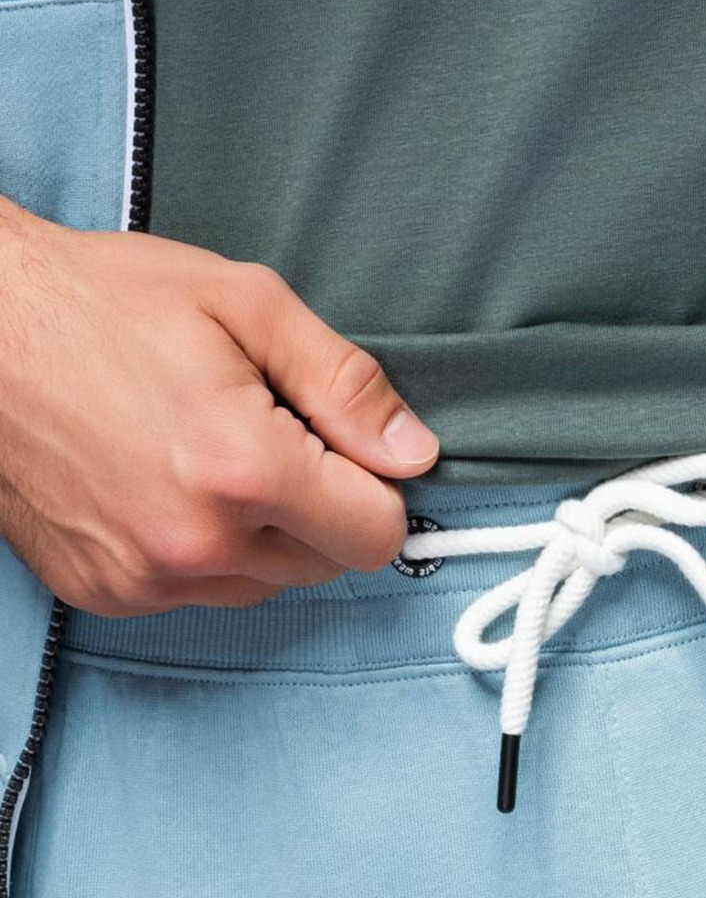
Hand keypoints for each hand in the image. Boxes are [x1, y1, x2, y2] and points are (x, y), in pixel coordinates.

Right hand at [0, 197, 438, 613]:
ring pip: (265, 584)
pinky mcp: (105, 594)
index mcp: (244, 471)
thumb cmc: (100, 303)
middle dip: (319, 506)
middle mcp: (197, 544)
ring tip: (205, 451)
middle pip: (326, 564)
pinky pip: (198, 592)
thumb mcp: (245, 303)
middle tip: (264, 431)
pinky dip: (202, 549)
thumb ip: (344, 385)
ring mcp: (145, 579)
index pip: (375, 534)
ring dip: (262, 533)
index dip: (373, 485)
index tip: (336, 443)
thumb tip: (413, 452)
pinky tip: (163, 482)